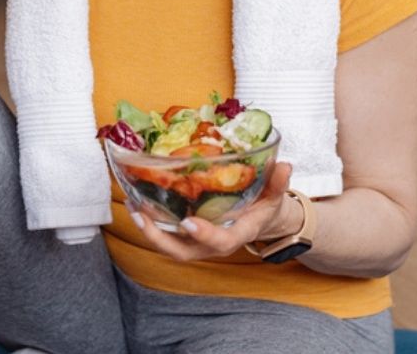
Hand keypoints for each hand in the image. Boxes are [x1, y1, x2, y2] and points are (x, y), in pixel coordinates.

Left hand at [127, 162, 299, 261]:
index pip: (220, 242)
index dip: (204, 235)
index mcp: (236, 234)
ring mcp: (197, 241)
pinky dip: (149, 221)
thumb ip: (278, 183)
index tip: (189, 222)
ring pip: (169, 245)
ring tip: (132, 207)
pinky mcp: (187, 235)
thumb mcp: (275, 195)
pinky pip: (166, 234)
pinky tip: (136, 202)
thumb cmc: (264, 207)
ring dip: (148, 230)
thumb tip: (284, 165)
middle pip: (183, 252)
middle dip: (161, 239)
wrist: (258, 220)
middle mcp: (212, 243)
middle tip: (142, 216)